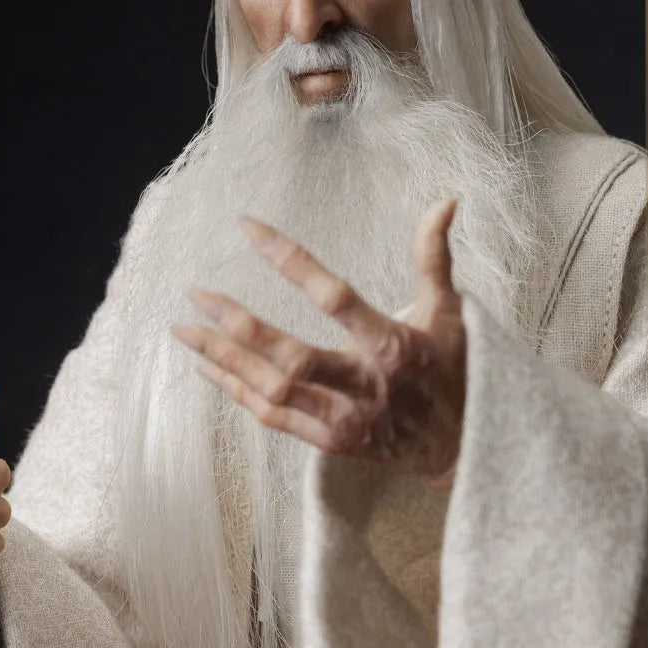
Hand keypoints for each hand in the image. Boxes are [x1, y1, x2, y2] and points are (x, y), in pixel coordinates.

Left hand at [170, 199, 465, 485]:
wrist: (462, 447)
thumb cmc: (453, 371)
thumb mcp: (449, 311)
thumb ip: (434, 256)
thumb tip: (446, 200)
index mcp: (392, 345)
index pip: (332, 296)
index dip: (288, 259)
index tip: (248, 228)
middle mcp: (364, 385)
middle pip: (290, 355)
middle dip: (238, 324)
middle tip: (197, 293)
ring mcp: (344, 419)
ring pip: (273, 390)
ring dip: (224, 359)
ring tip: (185, 330)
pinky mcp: (330, 442)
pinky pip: (273, 417)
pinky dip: (237, 392)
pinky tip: (207, 369)